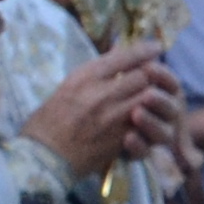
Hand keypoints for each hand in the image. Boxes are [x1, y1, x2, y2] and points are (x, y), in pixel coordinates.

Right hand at [22, 45, 180, 175]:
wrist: (45, 156)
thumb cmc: (50, 120)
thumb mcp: (68, 86)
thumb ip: (96, 69)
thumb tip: (118, 47)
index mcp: (84, 77)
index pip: (123, 56)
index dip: (144, 50)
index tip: (155, 48)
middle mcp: (101, 93)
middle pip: (142, 74)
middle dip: (153, 74)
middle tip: (159, 75)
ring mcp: (113, 116)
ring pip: (149, 97)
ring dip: (156, 95)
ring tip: (158, 94)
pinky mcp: (121, 137)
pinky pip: (147, 122)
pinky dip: (152, 116)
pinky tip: (153, 115)